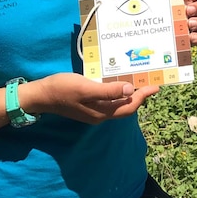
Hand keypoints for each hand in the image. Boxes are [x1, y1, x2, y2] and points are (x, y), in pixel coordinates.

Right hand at [34, 73, 158, 124]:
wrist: (42, 95)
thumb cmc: (63, 89)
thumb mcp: (86, 88)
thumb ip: (108, 91)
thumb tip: (130, 91)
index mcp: (101, 112)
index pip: (129, 107)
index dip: (143, 97)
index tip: (155, 87)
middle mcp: (100, 114)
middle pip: (125, 108)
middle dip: (139, 97)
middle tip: (150, 84)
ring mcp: (93, 110)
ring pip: (117, 105)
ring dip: (128, 95)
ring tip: (138, 82)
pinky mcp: (87, 104)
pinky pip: (108, 100)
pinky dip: (117, 93)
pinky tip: (117, 83)